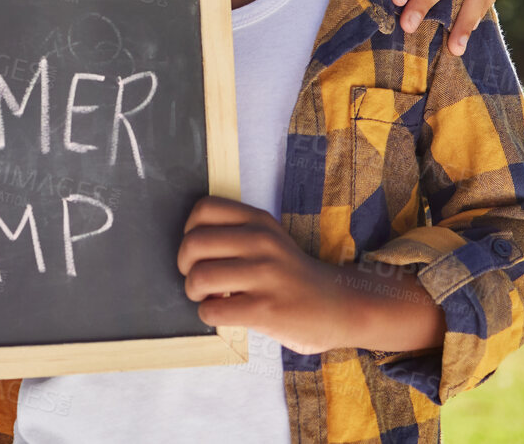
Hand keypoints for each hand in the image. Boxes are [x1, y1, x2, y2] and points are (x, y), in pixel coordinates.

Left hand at [176, 196, 354, 353]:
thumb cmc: (291, 274)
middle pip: (193, 243)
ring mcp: (265, 275)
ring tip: (209, 297)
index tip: (200, 250)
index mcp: (259, 221)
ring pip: (199, 277)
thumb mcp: (271, 239)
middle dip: (185, 266)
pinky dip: (208, 315)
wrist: (338, 305)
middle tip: (198, 279)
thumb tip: (188, 250)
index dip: (190, 231)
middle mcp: (261, 243)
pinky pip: (213, 311)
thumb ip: (236, 233)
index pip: (204, 209)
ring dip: (194, 293)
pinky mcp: (266, 309)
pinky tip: (223, 313)